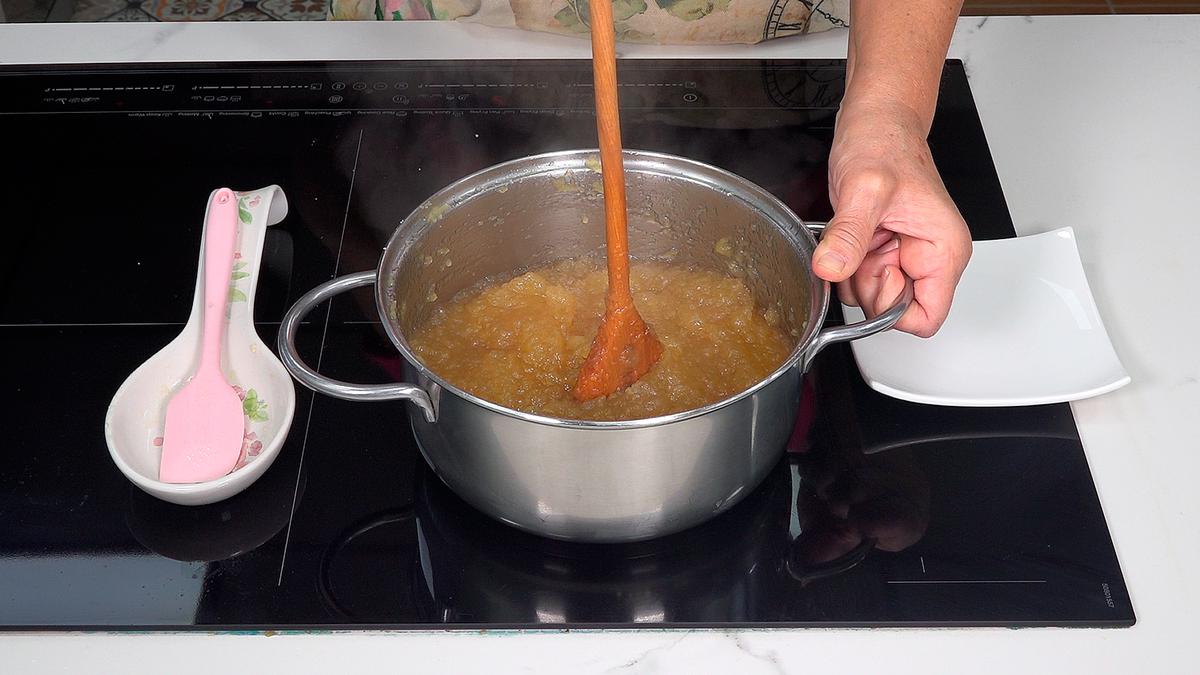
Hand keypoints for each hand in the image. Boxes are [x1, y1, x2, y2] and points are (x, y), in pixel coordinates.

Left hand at [813, 103, 971, 336]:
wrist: (876, 120)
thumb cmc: (884, 142)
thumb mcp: (865, 188)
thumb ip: (849, 233)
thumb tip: (832, 269)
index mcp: (943, 250)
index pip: (927, 318)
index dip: (892, 310)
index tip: (873, 275)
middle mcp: (929, 258)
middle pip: (894, 311)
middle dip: (866, 286)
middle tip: (858, 246)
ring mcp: (904, 255)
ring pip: (873, 296)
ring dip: (851, 274)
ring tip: (853, 233)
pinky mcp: (883, 250)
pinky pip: (859, 278)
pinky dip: (844, 263)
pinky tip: (847, 234)